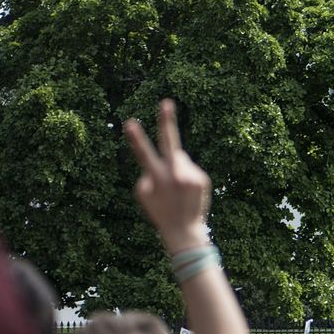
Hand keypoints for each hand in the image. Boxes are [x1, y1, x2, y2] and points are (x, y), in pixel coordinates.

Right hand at [124, 100, 210, 252]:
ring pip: (180, 158)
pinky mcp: (202, 178)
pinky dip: (186, 175)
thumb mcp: (145, 194)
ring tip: (176, 188)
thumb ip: (150, 172)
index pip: (144, 153)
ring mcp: (190, 175)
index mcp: (156, 178)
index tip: (130, 122)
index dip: (136, 138)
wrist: (184, 230)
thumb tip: (171, 157)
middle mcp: (175, 174)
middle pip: (170, 142)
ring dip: (176, 166)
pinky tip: (185, 191)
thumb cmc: (160, 211)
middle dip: (166, 121)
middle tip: (166, 102)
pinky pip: (190, 168)